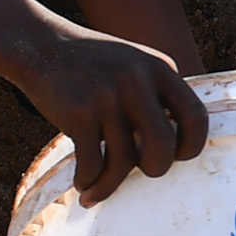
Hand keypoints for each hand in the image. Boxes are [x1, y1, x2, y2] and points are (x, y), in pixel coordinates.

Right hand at [13, 22, 210, 204]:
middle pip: (163, 145)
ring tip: (97, 189)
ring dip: (110, 184)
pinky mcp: (78, 113)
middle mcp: (137, 81)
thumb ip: (159, 95)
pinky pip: (92, 163)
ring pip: (125, 160)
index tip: (176, 156)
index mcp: (160, 69)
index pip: (196, 117)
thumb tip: (175, 147)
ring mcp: (108, 97)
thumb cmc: (93, 65)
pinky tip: (82, 183)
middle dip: (156, 169)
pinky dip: (88, 180)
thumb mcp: (136, 64)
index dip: (192, 146)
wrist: (40, 45)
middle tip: (142, 171)